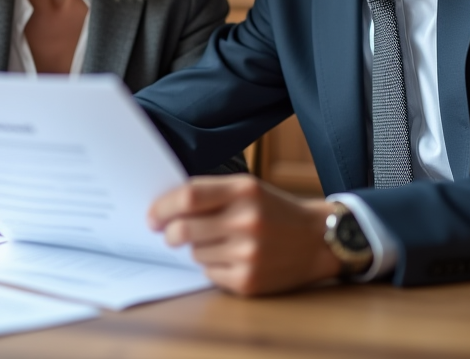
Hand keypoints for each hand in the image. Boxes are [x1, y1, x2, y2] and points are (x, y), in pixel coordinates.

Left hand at [148, 174, 341, 295]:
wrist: (317, 240)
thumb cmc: (275, 211)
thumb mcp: (248, 189)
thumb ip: (210, 193)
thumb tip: (165, 208)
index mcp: (244, 190)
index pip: (188, 197)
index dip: (162, 207)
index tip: (152, 216)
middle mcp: (246, 221)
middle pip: (183, 229)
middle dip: (170, 233)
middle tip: (171, 233)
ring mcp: (248, 254)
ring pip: (195, 253)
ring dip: (198, 248)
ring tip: (221, 242)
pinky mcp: (248, 280)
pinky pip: (209, 273)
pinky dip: (212, 266)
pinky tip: (232, 258)